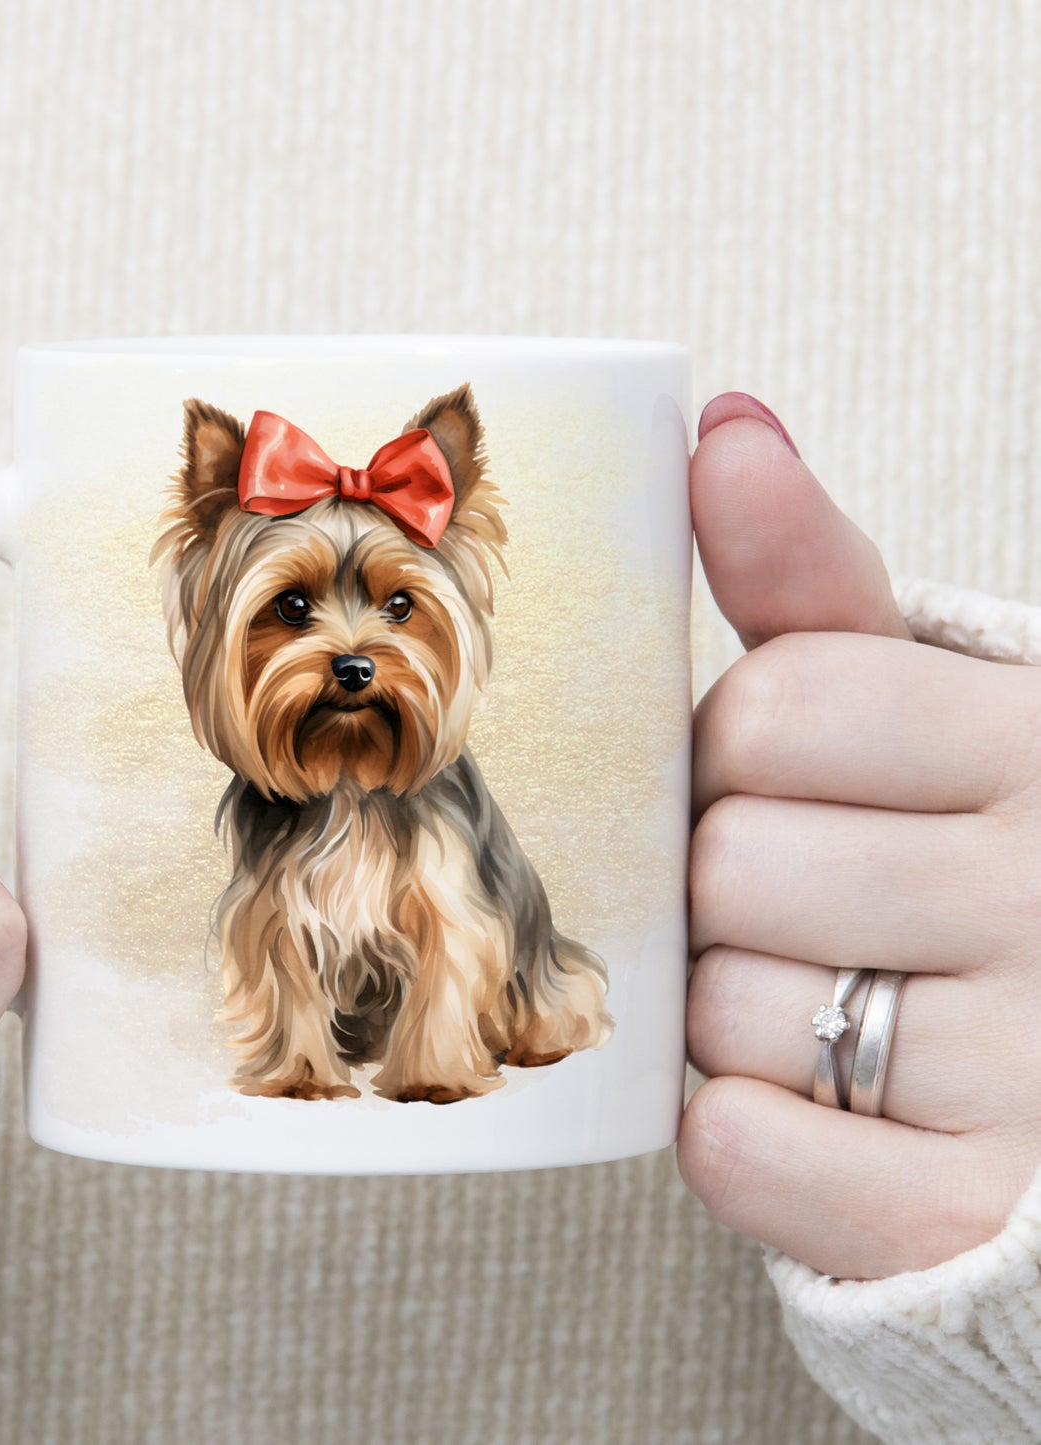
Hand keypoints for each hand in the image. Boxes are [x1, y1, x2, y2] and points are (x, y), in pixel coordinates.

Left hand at [677, 392, 1040, 1280]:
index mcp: (1033, 741)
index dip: (739, 748)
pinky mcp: (962, 1213)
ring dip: (731, 1010)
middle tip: (800, 901)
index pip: (777, 705)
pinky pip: (743, 1150)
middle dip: (727, 882)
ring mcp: (1028, 1069)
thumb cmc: (958, 853)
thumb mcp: (921, 699)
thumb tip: (723, 427)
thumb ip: (812, 578)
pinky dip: (740, 1133)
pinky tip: (801, 1105)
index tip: (781, 773)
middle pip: (730, 862)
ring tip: (820, 1000)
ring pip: (726, 1011)